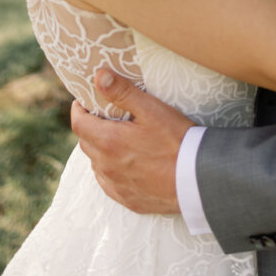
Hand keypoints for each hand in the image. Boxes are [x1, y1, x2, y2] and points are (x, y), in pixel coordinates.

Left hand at [71, 69, 194, 213]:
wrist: (198, 179)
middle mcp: (106, 166)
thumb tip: (99, 76)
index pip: (78, 124)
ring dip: (100, 148)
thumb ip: (123, 92)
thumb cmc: (176, 140)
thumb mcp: (151, 110)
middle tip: (104, 115)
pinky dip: (110, 169)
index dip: (78, 110)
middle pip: (86, 142)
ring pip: (97, 163)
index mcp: (109, 142)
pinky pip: (108, 182)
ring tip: (117, 137)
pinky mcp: (128, 199)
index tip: (84, 101)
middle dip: (90, 127)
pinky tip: (125, 163)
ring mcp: (116, 185)